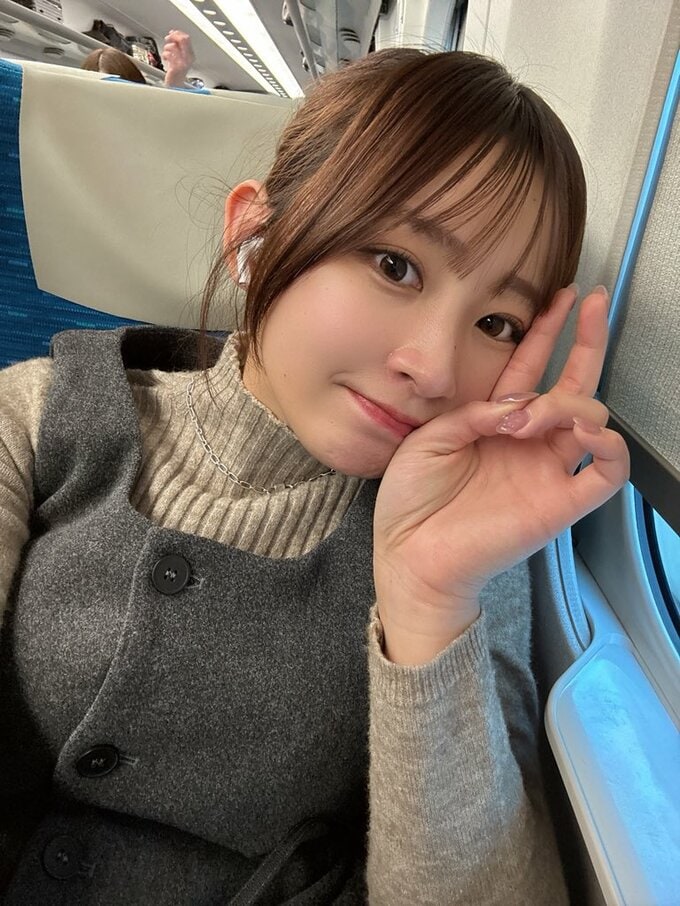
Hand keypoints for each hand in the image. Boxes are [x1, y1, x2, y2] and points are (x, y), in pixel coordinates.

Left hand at [162, 30, 194, 87]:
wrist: (175, 86)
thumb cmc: (176, 73)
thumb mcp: (179, 57)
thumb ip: (177, 46)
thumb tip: (173, 34)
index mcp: (191, 55)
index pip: (187, 38)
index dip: (177, 33)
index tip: (172, 34)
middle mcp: (188, 58)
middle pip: (182, 39)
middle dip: (173, 36)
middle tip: (168, 39)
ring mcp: (183, 63)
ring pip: (173, 46)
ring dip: (167, 48)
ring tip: (166, 53)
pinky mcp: (176, 67)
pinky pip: (169, 54)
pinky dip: (165, 55)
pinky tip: (165, 58)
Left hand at [373, 286, 628, 663]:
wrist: (409, 554)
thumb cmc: (411, 500)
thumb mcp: (429, 437)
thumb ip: (475, 412)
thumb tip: (518, 402)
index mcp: (494, 424)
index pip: (530, 369)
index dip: (547, 332)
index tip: (563, 297)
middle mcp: (527, 443)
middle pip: (572, 384)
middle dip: (587, 340)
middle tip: (593, 303)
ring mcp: (546, 471)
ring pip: (592, 420)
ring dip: (570, 401)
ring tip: (535, 413)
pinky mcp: (560, 503)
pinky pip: (607, 471)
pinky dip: (608, 443)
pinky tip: (582, 427)